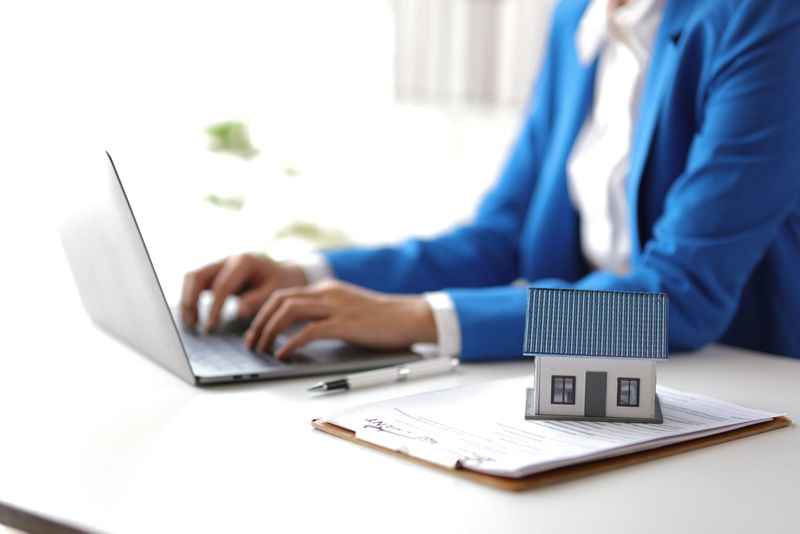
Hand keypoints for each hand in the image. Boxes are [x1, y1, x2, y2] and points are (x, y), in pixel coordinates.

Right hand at [180, 253, 306, 331]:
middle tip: (193, 324)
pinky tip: (194, 316)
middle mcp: (228, 259)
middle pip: (197, 276)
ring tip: (190, 322)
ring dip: (187, 299)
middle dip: (191, 300)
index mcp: (243, 262)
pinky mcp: (217, 273)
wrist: (284, 273)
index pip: (221, 286)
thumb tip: (239, 312)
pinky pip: (197, 282)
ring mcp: (220, 264)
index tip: (210, 328)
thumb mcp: (277, 291)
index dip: (213, 308)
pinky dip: (191, 297)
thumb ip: (259, 300)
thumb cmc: (282, 283)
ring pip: (193, 277)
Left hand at [243, 280, 436, 358]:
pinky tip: (283, 354)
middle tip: (252, 343)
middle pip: (280, 300)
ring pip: (288, 311)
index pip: (284, 295)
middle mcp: (327, 293)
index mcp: (326, 289)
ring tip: (262, 349)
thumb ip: (325, 315)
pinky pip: (309, 331)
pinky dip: (290, 343)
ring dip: (269, 331)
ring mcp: (336, 306)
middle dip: (260, 322)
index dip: (263, 313)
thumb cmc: (381, 320)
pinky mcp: (345, 323)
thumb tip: (299, 332)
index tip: (255, 332)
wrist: (409, 317)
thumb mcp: (347, 310)